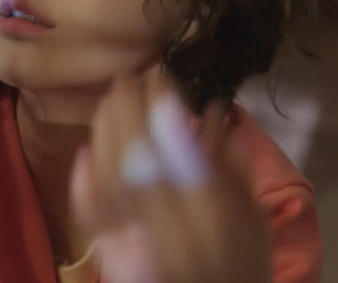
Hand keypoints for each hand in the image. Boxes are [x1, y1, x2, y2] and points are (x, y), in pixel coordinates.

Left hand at [70, 71, 270, 282]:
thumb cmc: (244, 259)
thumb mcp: (253, 212)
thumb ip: (232, 164)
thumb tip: (209, 110)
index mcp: (211, 213)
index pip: (178, 150)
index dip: (163, 108)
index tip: (159, 77)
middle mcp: (170, 227)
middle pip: (136, 159)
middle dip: (127, 111)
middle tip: (127, 79)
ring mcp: (138, 242)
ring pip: (110, 178)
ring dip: (105, 134)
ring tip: (109, 103)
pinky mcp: (116, 256)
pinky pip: (92, 217)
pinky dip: (84, 181)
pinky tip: (85, 152)